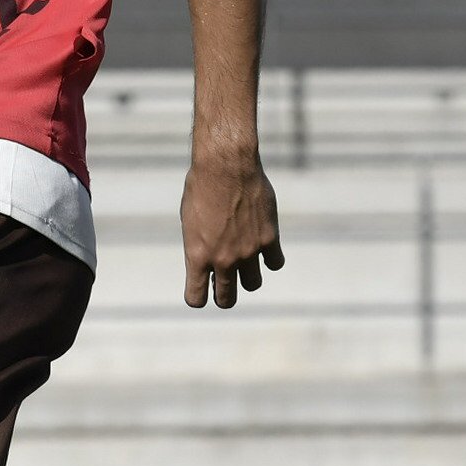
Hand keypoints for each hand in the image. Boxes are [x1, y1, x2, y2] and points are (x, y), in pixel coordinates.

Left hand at [181, 147, 284, 307]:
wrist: (225, 167)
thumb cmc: (201, 191)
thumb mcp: (190, 223)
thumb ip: (201, 248)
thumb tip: (210, 265)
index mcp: (197, 257)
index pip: (196, 298)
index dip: (198, 297)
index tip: (201, 289)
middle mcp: (223, 260)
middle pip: (227, 298)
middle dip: (224, 295)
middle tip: (224, 284)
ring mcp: (249, 252)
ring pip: (253, 284)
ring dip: (248, 278)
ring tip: (244, 263)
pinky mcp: (270, 239)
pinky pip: (275, 264)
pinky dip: (270, 259)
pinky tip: (264, 248)